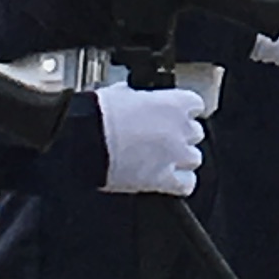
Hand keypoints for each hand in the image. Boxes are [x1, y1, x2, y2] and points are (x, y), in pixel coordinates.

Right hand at [95, 79, 209, 197]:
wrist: (83, 140)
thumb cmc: (97, 116)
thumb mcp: (120, 94)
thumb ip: (137, 96)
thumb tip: (133, 97)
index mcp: (172, 103)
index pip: (195, 105)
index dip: (183, 111)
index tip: (175, 115)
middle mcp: (179, 129)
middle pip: (195, 133)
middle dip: (181, 136)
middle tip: (162, 139)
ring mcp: (174, 155)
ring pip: (194, 159)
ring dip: (181, 159)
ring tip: (163, 160)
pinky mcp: (162, 180)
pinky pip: (187, 184)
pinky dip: (181, 183)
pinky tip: (169, 180)